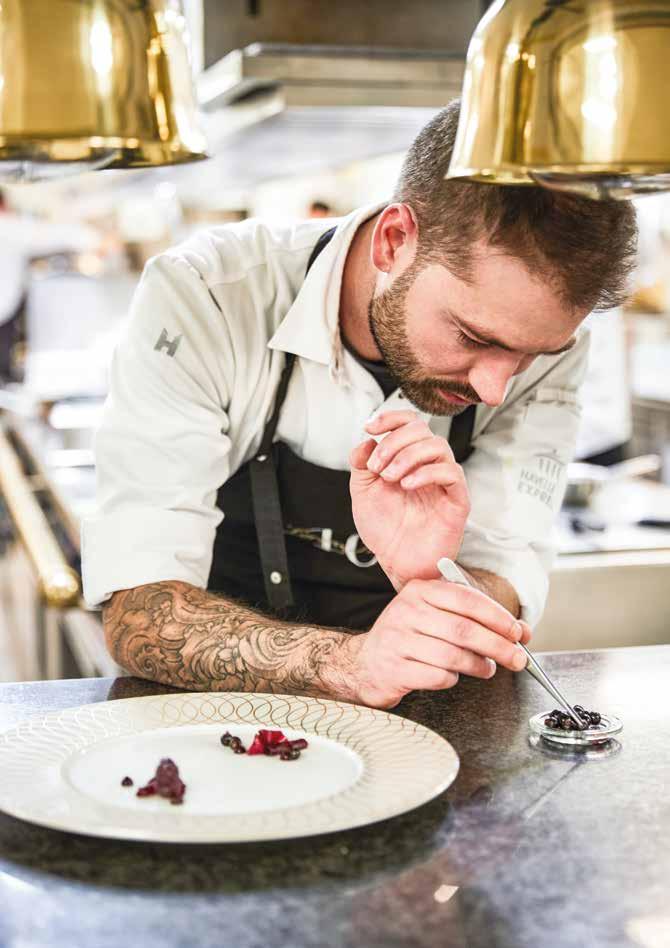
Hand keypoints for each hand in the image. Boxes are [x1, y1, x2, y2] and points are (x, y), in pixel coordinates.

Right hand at [348, 578, 531, 708]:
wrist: (364, 663)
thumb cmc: (407, 638)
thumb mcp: (434, 616)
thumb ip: (473, 619)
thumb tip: (518, 631)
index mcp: (419, 591)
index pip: (466, 599)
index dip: (497, 616)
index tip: (517, 632)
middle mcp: (406, 611)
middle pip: (464, 629)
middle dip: (498, 646)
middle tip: (517, 658)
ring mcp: (398, 641)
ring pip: (453, 655)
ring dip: (479, 665)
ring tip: (487, 669)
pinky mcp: (395, 669)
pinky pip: (437, 676)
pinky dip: (452, 679)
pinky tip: (452, 676)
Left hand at [350, 410, 469, 589]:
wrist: (396, 562)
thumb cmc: (384, 529)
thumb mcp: (362, 492)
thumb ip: (361, 465)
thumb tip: (366, 442)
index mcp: (407, 460)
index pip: (409, 423)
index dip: (391, 418)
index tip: (370, 427)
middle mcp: (427, 466)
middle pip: (422, 430)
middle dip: (394, 442)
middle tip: (377, 467)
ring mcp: (443, 482)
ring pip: (438, 446)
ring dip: (408, 456)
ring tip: (390, 477)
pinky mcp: (457, 501)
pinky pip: (452, 474)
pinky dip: (427, 473)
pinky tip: (407, 485)